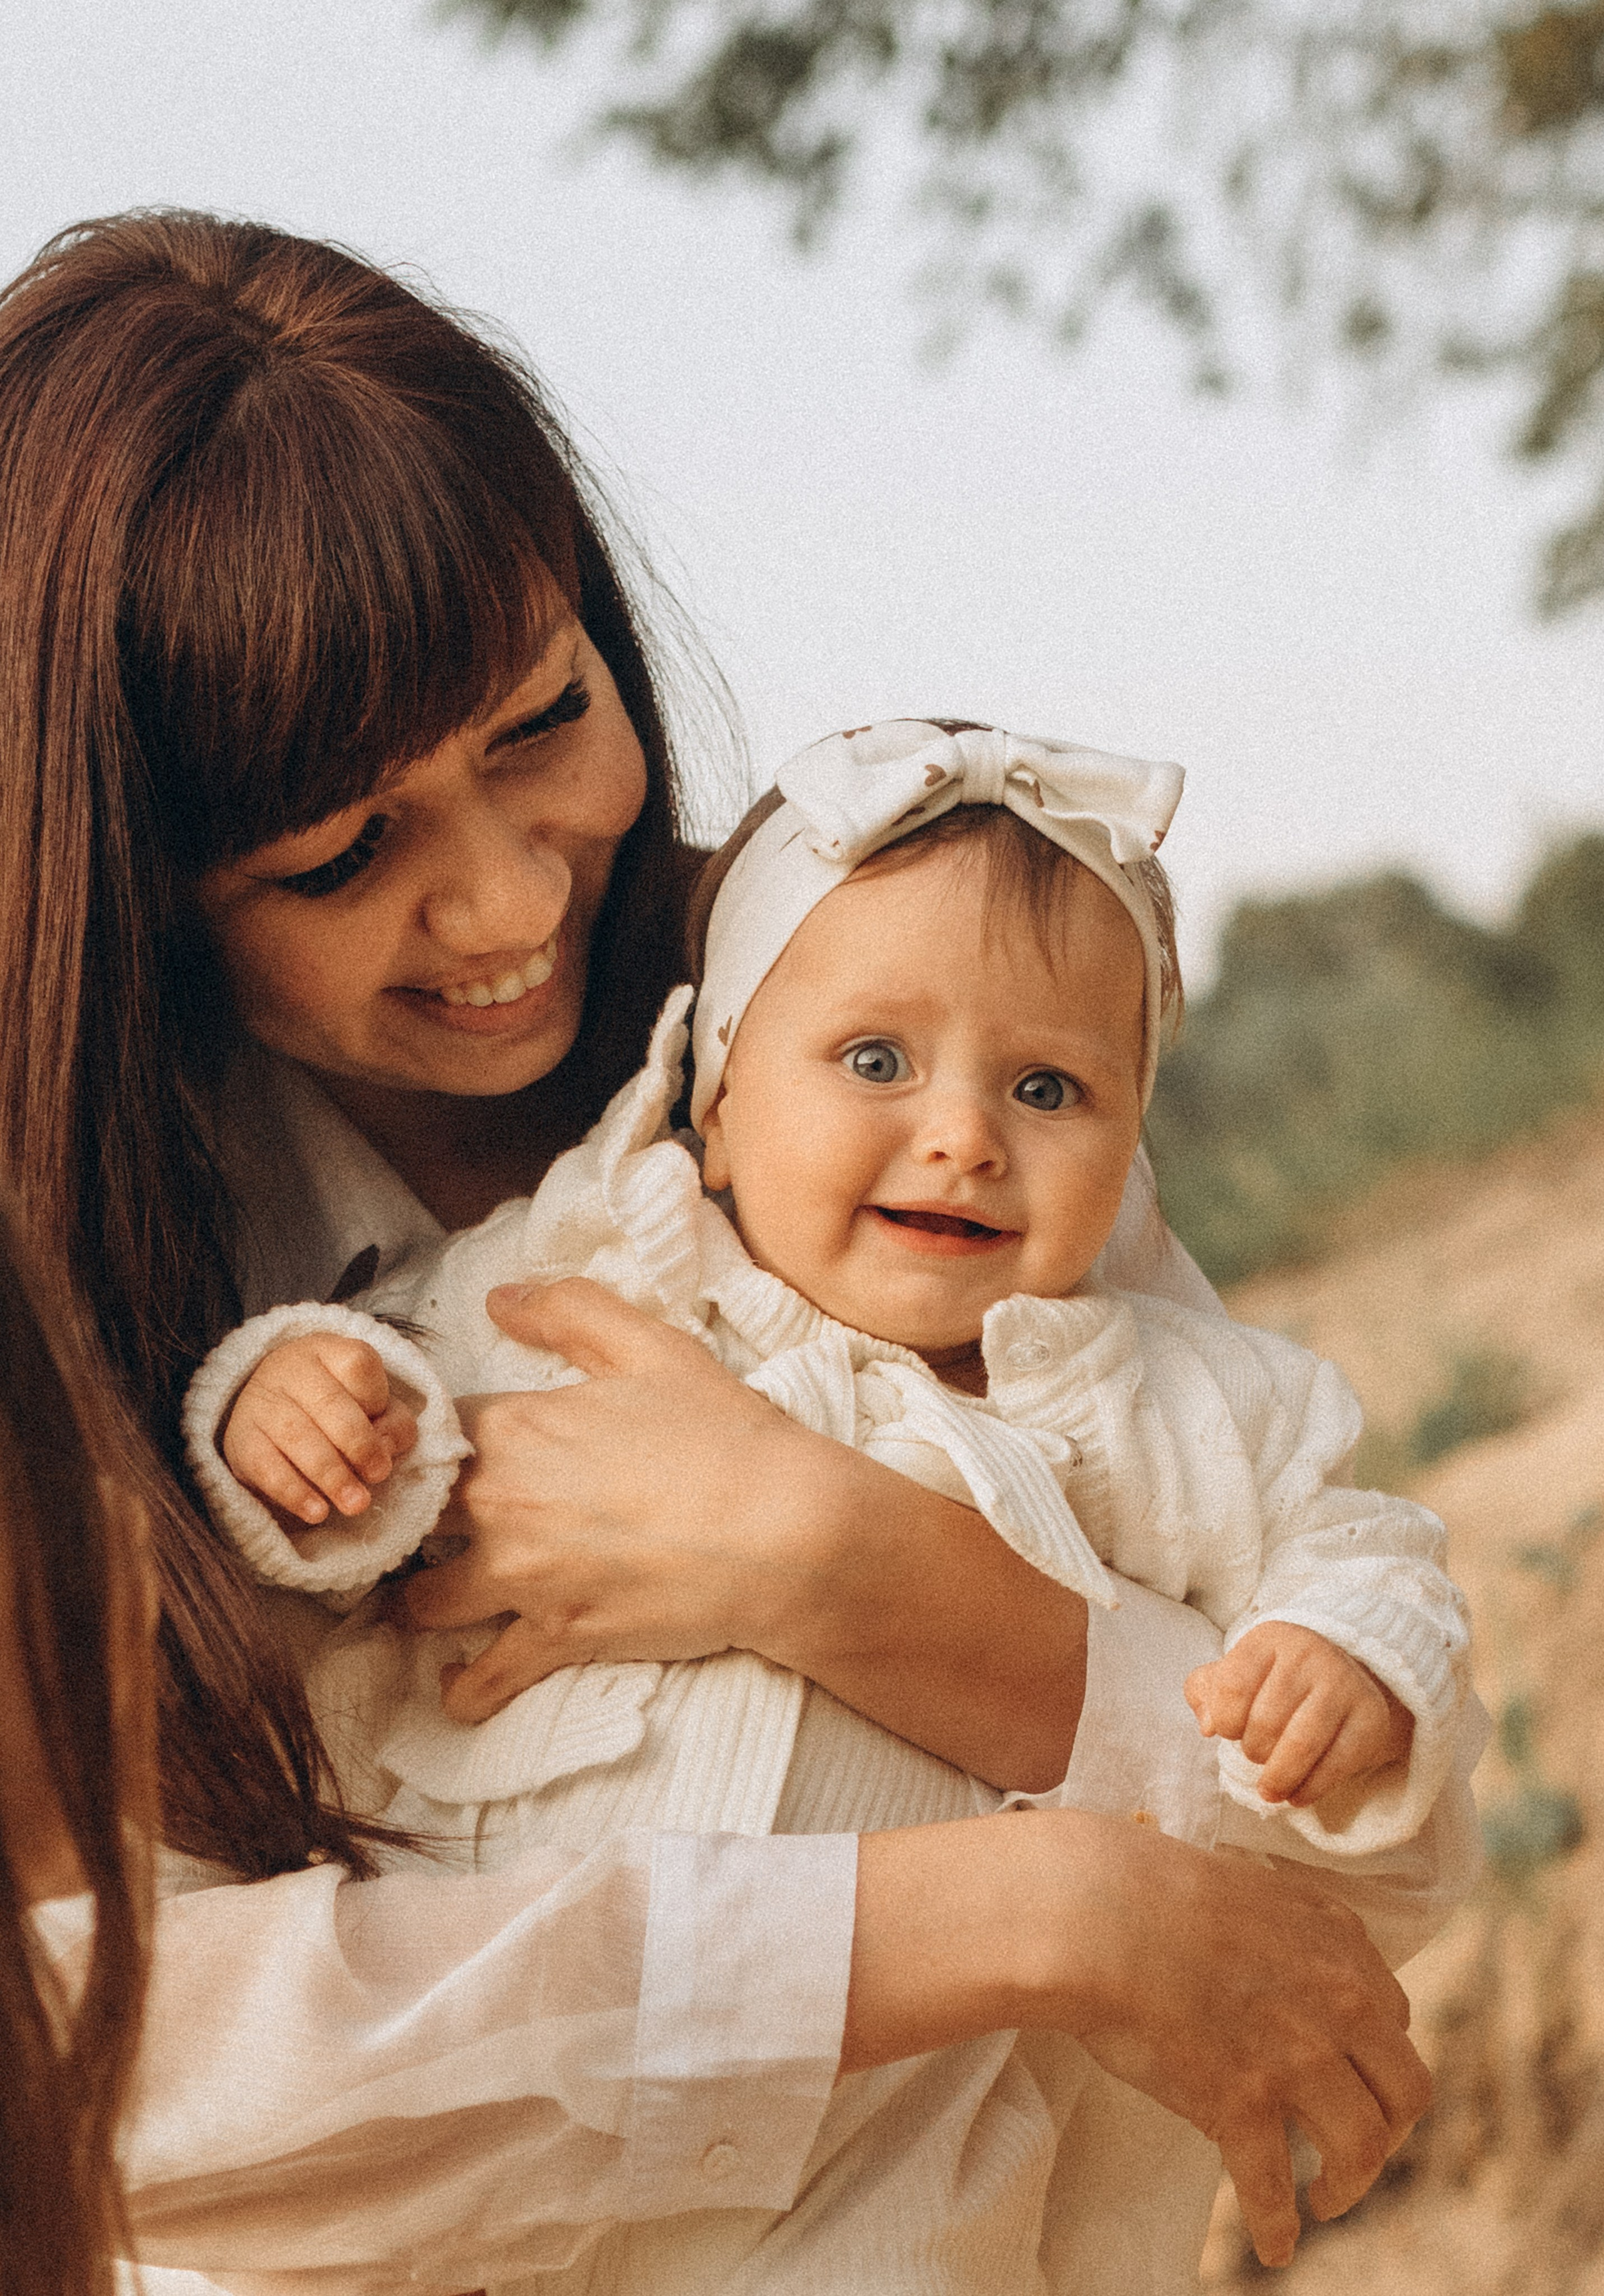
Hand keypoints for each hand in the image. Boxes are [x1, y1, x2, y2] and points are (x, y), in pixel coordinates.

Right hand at [221, 1333, 417, 1526]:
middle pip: (330, 1405)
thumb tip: (387, 1450)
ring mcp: (260, 1402)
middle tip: (378, 1476)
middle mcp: (289, 1369)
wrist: (269, 1405)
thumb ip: (393, 1422)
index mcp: (328, 1351)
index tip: (384, 1430)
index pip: (358, 1364)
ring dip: (332, 1475)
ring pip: (300, 1437)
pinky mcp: (240, 1439)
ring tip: (356, 1504)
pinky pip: (266, 1467)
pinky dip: (294, 1493)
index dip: (376, 1399)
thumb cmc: (338, 1406)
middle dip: (360, 1445)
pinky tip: (317, 1511)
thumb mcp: (372, 1404)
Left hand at [404, 1279, 819, 1708]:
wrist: (786, 1532)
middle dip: (407, 1519)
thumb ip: (569, 1310)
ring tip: (429, 1597)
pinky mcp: (555, 1640)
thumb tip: (499, 1300)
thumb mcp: (653, 1348)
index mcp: (513, 1428)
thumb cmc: (725, 1435)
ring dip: (418, 1600)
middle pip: (409, 1515)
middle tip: (414, 1525)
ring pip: (424, 1601)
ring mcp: (522, 1581)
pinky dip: (463, 1688)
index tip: (429, 1451)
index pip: (430, 1430)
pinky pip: (481, 1682)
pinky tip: (458, 1681)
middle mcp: (500, 1505)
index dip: (427, 1439)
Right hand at [847, 1809, 1430, 2268]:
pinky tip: (1276, 2247)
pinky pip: (1274, 2188)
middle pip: (1403, 2091)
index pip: (1393, 2017)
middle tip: (1356, 2150)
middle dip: (1387, 2129)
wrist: (1094, 1910)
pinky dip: (1279, 2228)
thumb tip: (1283, 1957)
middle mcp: (1336, 2000)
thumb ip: (1286, 1926)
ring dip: (1349, 2185)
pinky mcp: (1243, 2105)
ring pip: (1361, 2147)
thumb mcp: (1246, 1888)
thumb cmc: (1146, 1886)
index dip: (1376, 2057)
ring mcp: (1295, 2056)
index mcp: (1337, 1941)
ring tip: (1325, 2203)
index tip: (1355, 2077)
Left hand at [1185, 1621, 1414, 1806]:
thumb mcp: (1235, 1671)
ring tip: (1269, 1790)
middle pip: (1266, 1721)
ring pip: (1301, 1745)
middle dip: (1253, 1750)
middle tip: (1255, 1756)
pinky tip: (1297, 1795)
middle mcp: (1310, 1654)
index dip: (1224, 1721)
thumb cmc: (1274, 1680)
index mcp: (1270, 1639)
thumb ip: (1204, 1690)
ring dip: (1279, 1778)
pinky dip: (1311, 1789)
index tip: (1228, 1732)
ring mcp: (1344, 1684)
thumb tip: (1208, 1725)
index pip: (1232, 1685)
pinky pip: (1337, 1765)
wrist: (1342, 1674)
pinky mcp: (1371, 1718)